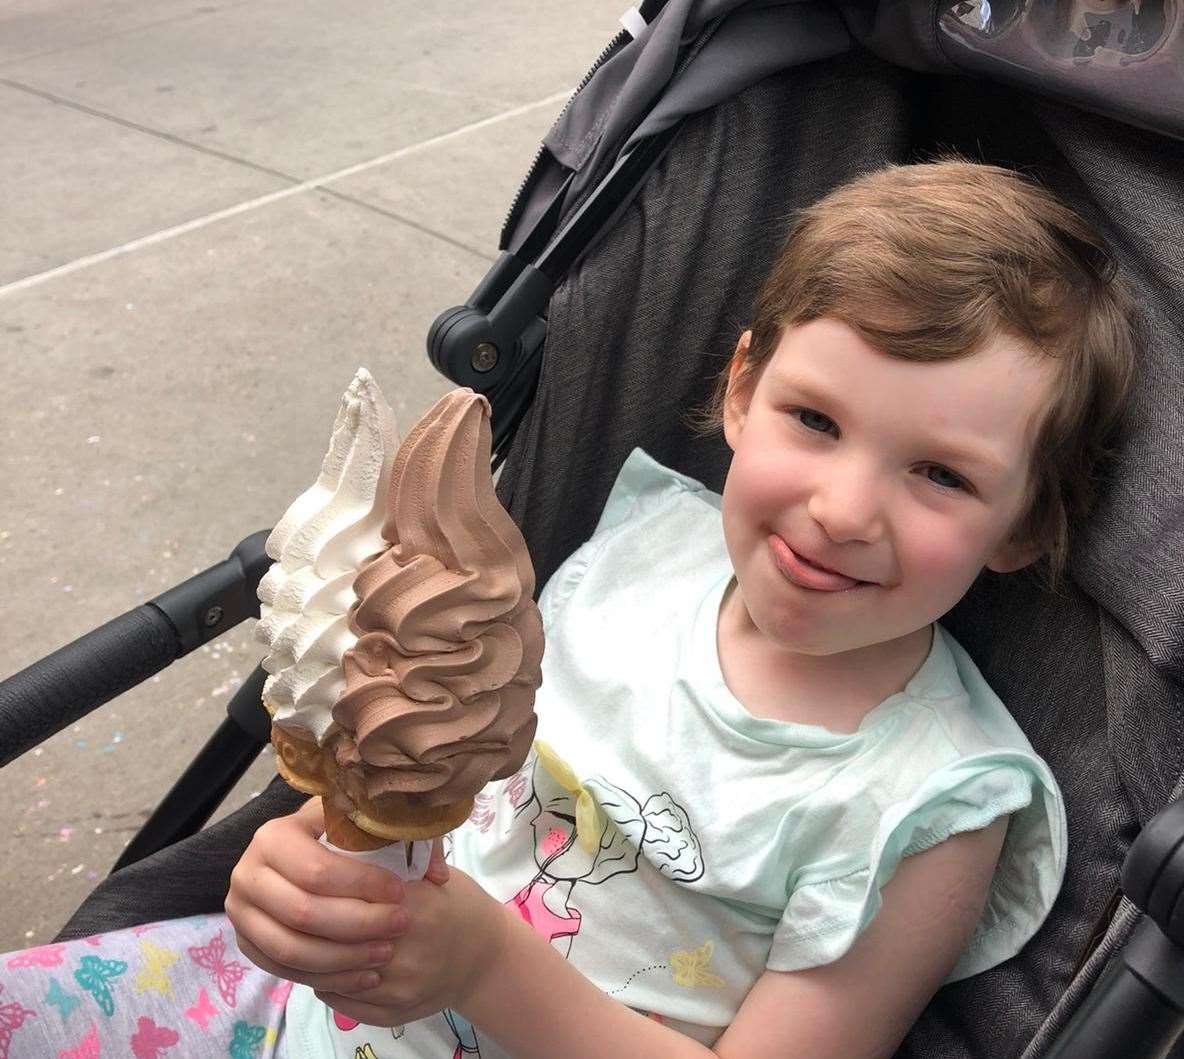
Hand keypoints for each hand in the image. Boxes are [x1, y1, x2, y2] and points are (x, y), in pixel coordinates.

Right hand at [224, 797, 448, 996]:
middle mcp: (247, 874)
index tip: (399, 892)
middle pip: (304, 913)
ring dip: (344, 958)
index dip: (362, 885)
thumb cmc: (340, 835)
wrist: (298, 855)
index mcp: (273, 836)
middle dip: (359, 924)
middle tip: (399, 925)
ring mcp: (241, 913)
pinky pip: (285, 971)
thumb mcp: (366, 822)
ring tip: (385, 953)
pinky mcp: (246, 943)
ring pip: (293, 949)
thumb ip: (404, 836)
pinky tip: (365, 976)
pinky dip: (328, 978)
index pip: (318, 870)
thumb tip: (436, 876)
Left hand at [313, 861, 510, 1026]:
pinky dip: (327, 985)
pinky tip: (325, 968)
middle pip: (338, 940)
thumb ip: (389, 868)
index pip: (351, 899)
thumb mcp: (429, 874)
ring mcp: (400, 986)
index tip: (312, 880)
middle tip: (298, 911)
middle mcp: (406, 949)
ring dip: (314, 959)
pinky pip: (343, 1002)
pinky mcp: (394, 1012)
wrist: (486, 955)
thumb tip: (336, 854)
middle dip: (314, 928)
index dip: (326, 891)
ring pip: (334, 975)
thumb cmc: (456, 904)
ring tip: (306, 940)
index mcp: (414, 906)